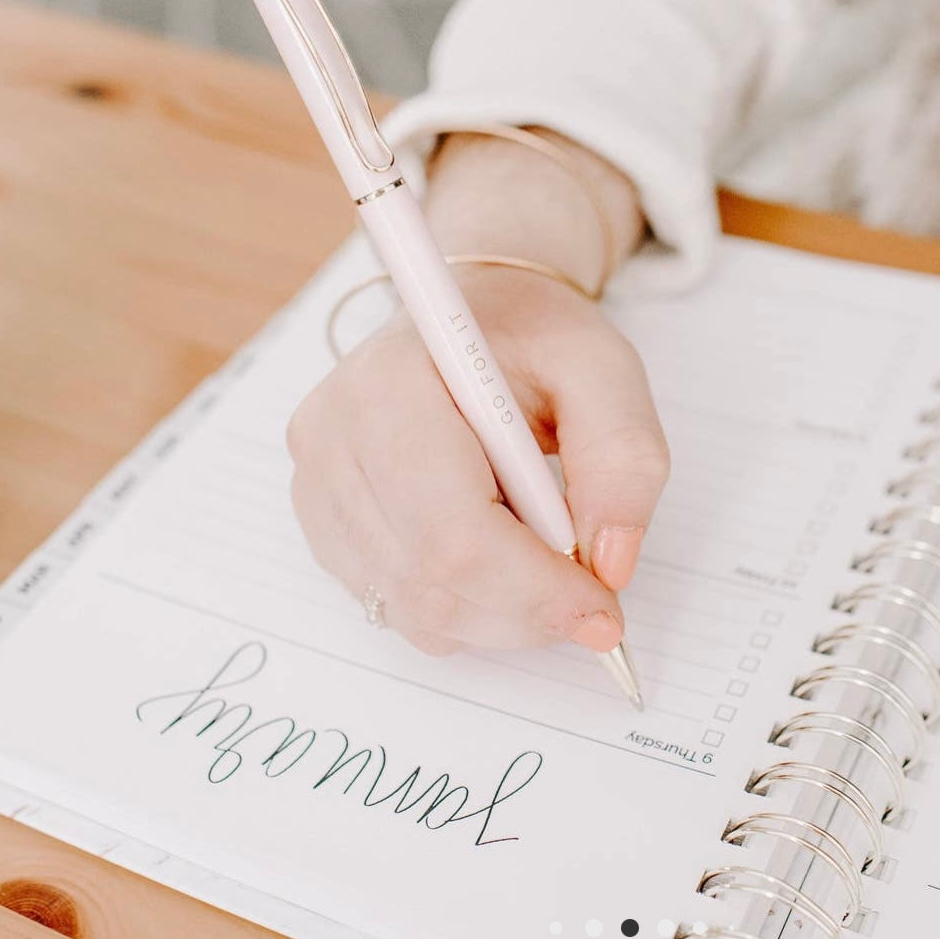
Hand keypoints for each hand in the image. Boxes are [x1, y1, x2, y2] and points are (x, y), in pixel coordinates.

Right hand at [286, 131, 668, 654]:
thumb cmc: (532, 337)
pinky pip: (396, 604)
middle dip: (526, 610)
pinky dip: (465, 607)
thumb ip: (623, 458)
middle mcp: (334, 433)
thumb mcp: (604, 369)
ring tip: (548, 564)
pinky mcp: (322, 519)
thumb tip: (612, 563)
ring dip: (501, 616)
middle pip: (429, 577)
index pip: (452, 527)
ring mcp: (316, 481)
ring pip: (414, 606)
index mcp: (393, 379)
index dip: (532, 588)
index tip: (602, 611)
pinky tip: (500, 557)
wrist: (470, 321)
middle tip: (592, 600)